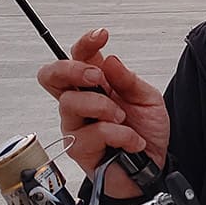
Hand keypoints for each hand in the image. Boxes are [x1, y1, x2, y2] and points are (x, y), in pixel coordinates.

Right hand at [37, 28, 169, 198]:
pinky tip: (132, 140)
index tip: (101, 36)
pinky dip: (120, 134)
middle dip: (73, 69)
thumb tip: (109, 60)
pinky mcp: (78, 148)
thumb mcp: (148, 99)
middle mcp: (81, 102)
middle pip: (52, 76)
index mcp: (97, 84)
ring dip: (103, 106)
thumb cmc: (146, 132)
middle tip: (99, 77)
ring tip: (123, 118)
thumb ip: (129, 80)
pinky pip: (92, 132)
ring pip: (71, 102)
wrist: (154, 168)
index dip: (85, 43)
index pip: (78, 57)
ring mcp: (76, 125)